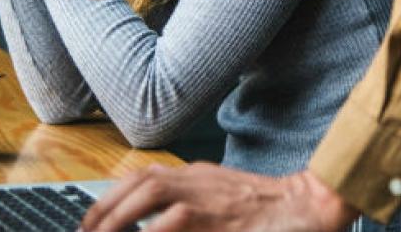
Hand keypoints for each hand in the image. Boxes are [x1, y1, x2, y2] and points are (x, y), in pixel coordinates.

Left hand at [79, 165, 357, 231]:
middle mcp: (197, 179)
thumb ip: (191, 203)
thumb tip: (160, 223)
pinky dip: (153, 231)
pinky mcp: (217, 217)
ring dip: (119, 216)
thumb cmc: (268, 208)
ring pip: (151, 194)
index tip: (92, 219)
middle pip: (140, 182)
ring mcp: (208, 196)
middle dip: (106, 207)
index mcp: (196, 175)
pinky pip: (175, 222)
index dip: (112, 196)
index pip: (143, 177)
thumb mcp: (222, 196)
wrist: (309, 205)